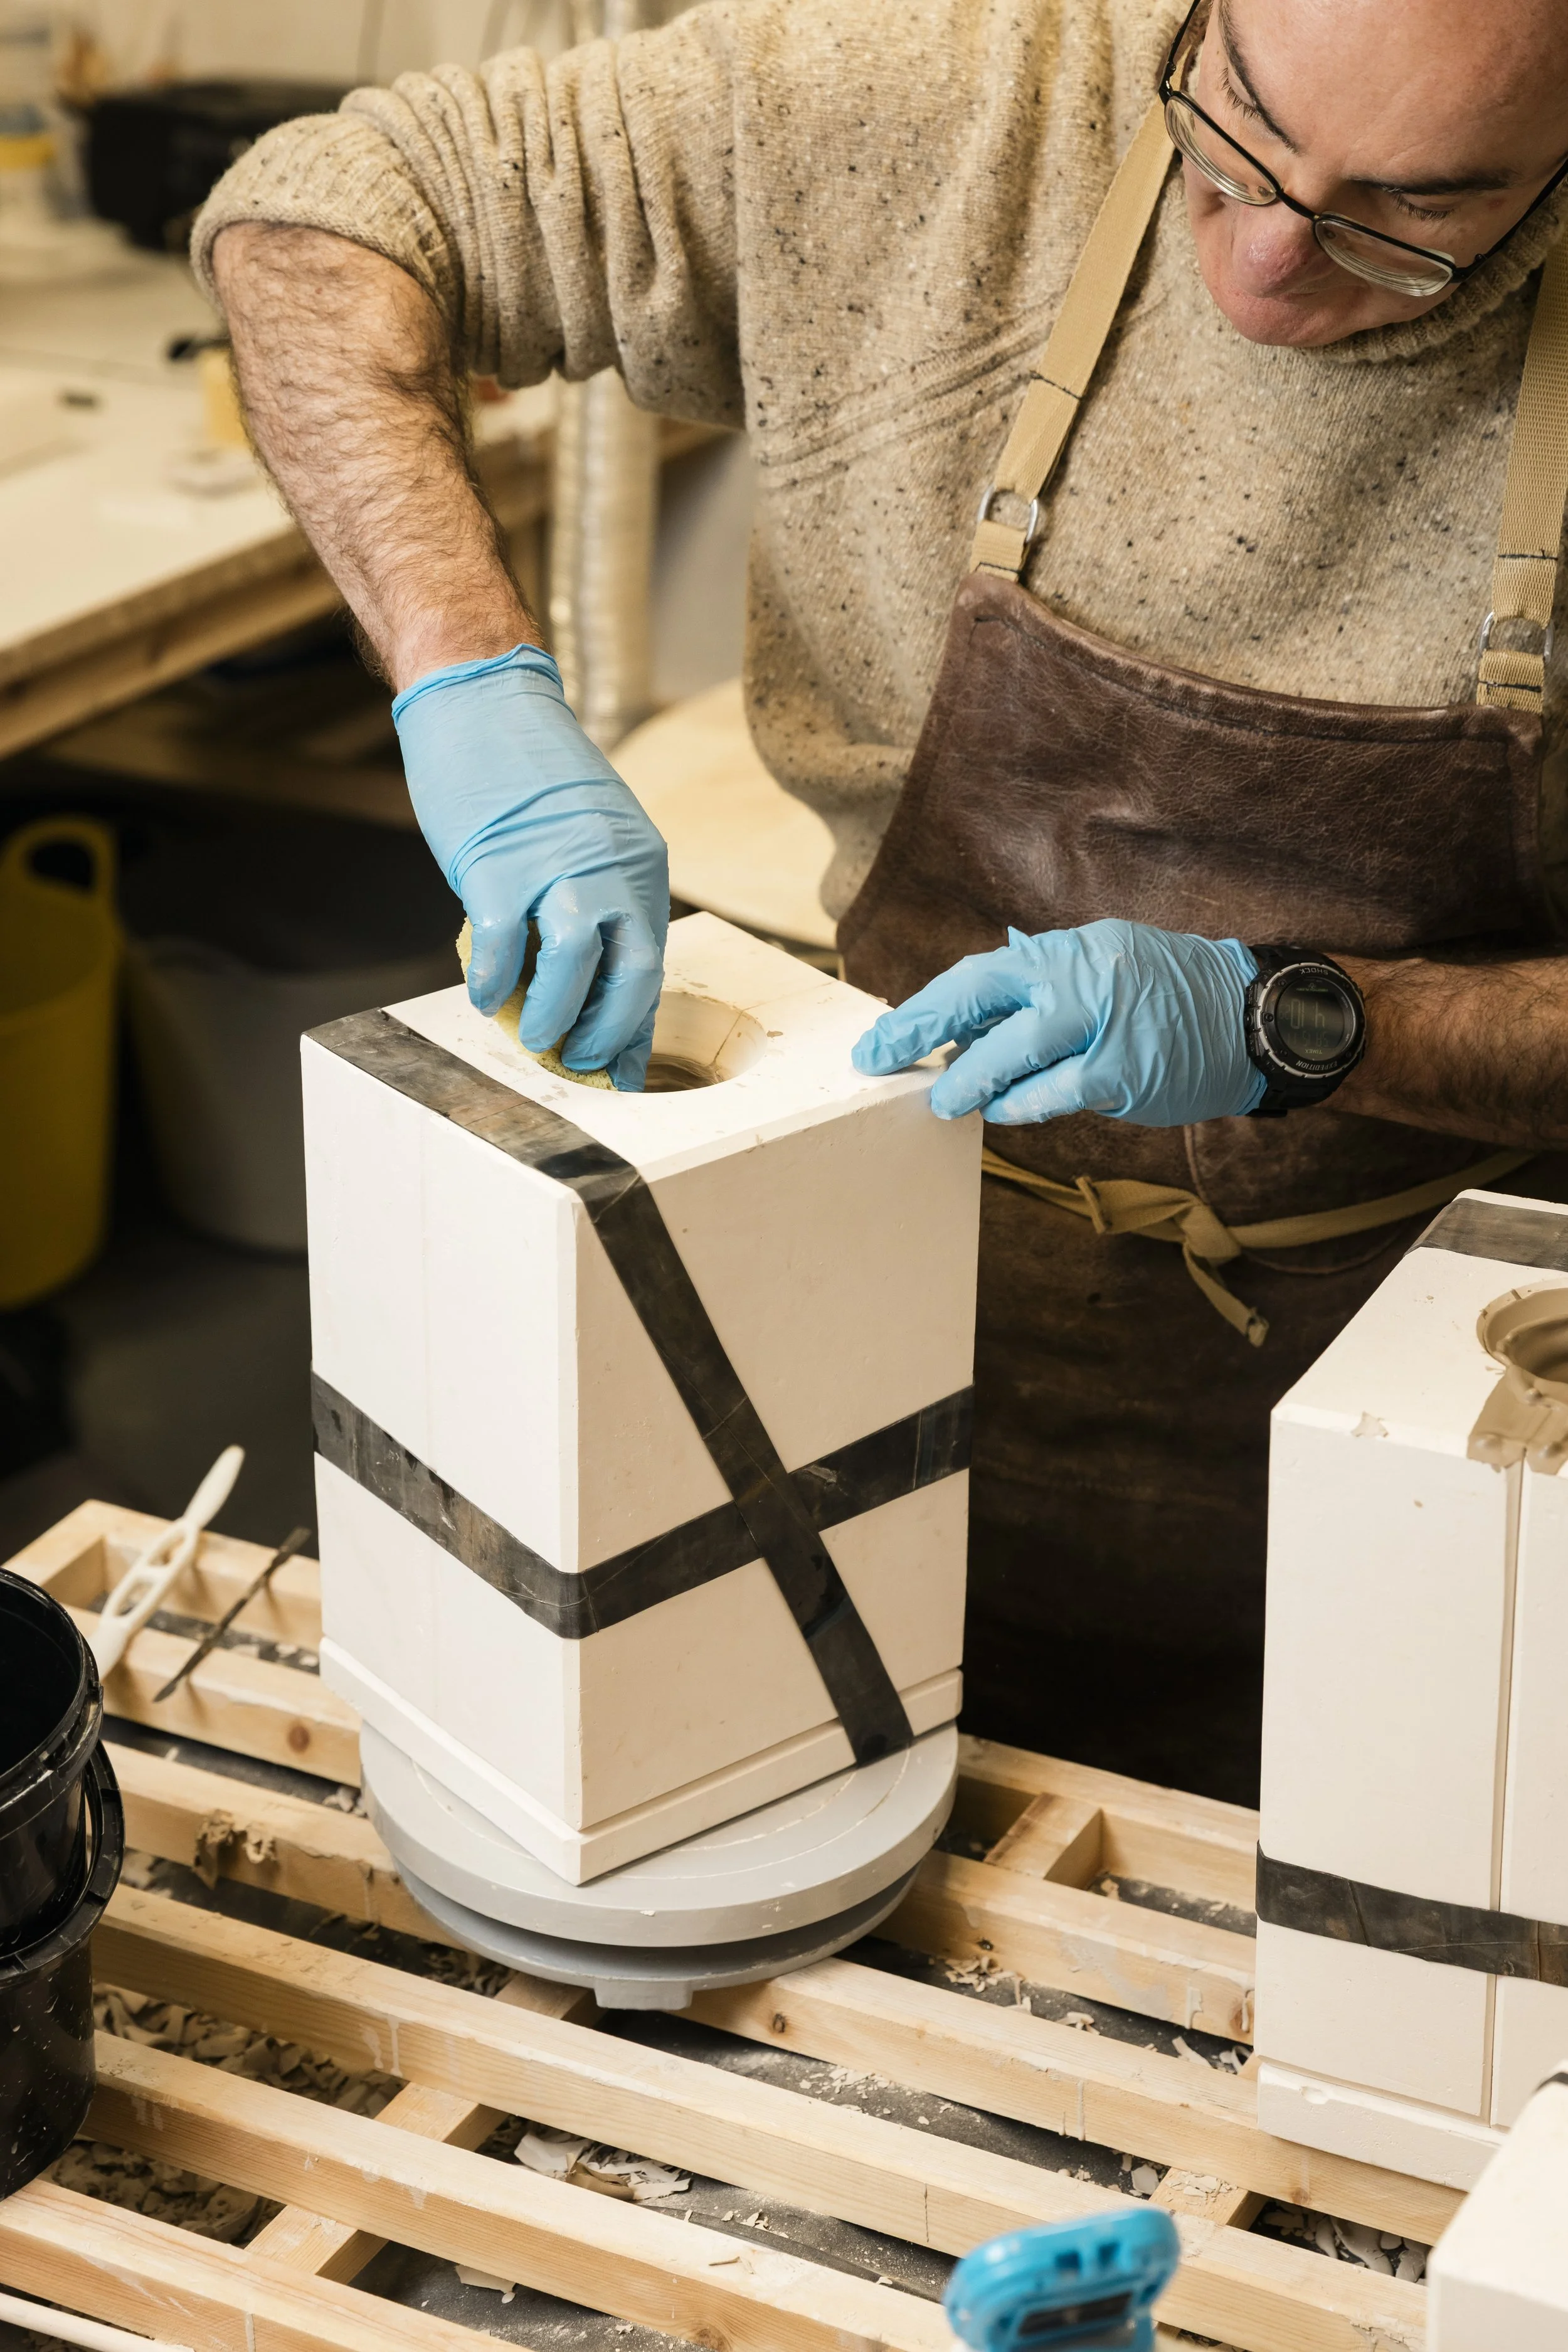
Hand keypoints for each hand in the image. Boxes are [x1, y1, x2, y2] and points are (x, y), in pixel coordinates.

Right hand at [393, 644, 667, 1088]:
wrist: (484, 697)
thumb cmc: (530, 775)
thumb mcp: (589, 836)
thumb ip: (595, 902)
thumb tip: (581, 982)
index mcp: (641, 865)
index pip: (651, 964)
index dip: (635, 1027)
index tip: (620, 1068)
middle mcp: (611, 866)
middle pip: (633, 973)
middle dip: (608, 1033)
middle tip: (579, 1062)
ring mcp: (555, 865)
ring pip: (574, 964)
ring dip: (555, 1016)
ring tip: (535, 1040)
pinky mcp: (496, 863)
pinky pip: (500, 942)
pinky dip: (491, 980)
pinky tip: (483, 997)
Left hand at [851, 920, 1265, 1125]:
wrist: (1249, 1015)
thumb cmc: (1164, 995)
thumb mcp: (1101, 965)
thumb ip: (1039, 988)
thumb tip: (969, 1017)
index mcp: (1065, 953)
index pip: (978, 974)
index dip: (924, 1007)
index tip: (882, 1036)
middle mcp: (1078, 976)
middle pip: (978, 996)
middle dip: (919, 1029)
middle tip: (878, 1061)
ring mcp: (1101, 1023)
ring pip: (1012, 1051)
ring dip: (967, 1078)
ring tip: (943, 1099)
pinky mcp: (1122, 1070)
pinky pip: (1053, 1092)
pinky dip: (1018, 1104)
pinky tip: (999, 1112)